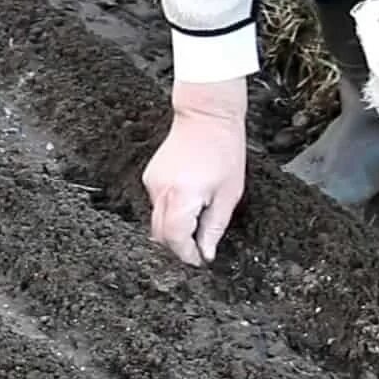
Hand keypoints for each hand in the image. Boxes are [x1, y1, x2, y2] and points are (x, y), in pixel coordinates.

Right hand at [142, 78, 247, 265]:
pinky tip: (188, 203)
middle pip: (161, 234)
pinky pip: (156, 204)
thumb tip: (207, 252)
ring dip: (174, 229)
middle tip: (198, 250)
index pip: (176, 239)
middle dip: (178, 247)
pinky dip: (170, 212)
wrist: (206, 116)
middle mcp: (161, 191)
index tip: (199, 261)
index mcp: (182, 197)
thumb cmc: (223, 150)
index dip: (187, 255)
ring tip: (196, 223)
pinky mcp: (150, 176)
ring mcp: (152, 183)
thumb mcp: (229, 194)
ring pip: (157, 220)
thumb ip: (214, 227)